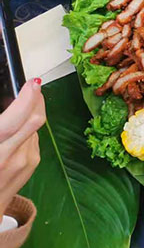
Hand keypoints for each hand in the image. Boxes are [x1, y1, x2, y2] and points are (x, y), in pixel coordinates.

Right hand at [0, 80, 45, 216]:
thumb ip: (2, 126)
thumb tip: (11, 107)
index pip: (16, 120)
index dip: (27, 100)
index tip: (31, 84)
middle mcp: (12, 156)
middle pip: (34, 119)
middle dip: (35, 99)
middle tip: (32, 87)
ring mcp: (26, 160)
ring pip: (35, 126)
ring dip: (31, 113)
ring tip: (22, 106)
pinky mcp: (34, 162)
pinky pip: (34, 137)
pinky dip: (28, 128)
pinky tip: (17, 131)